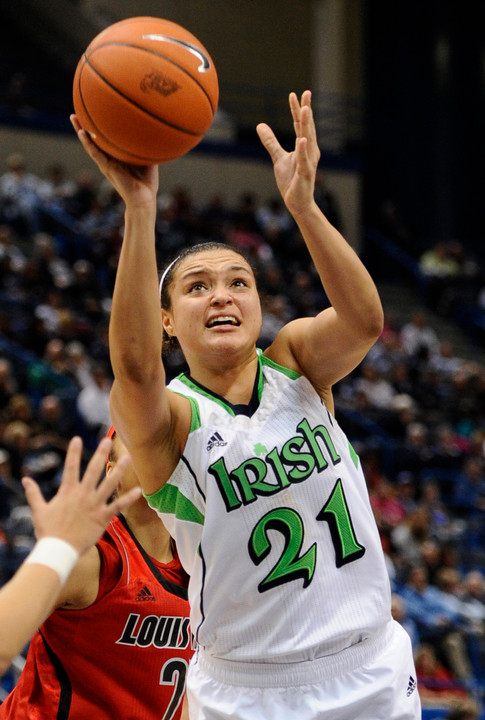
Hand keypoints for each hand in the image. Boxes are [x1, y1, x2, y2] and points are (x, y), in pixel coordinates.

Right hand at [22, 436, 140, 555]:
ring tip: (128, 458)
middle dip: (100, 453)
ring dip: (119, 470)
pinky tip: (138, 491)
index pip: (70, 467)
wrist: (58, 550)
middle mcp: (83, 495)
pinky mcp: (102, 517)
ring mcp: (94, 505)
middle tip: (108, 440)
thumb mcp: (38, 510)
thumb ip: (33, 493)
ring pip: (109, 484)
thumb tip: (25, 479)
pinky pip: (118, 506)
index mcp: (67, 492)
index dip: (73, 452)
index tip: (77, 439)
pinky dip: (128, 498)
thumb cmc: (48, 531)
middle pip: (93, 470)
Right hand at [70, 114, 158, 208]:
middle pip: (94, 139)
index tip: (95, 112)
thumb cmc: (147, 183)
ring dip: (80, 130)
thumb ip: (148, 147)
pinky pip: (95, 153)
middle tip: (77, 111)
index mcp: (117, 157)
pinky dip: (88, 143)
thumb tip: (155, 132)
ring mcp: (106, 163)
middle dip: (85, 126)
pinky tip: (81, 132)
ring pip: (90, 144)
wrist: (144, 199)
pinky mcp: (107, 168)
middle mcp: (109, 159)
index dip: (100, 128)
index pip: (106, 140)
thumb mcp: (149, 161)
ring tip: (73, 117)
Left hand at [256, 90, 320, 217]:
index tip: (294, 94)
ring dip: (306, 124)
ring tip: (305, 109)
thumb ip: (271, 142)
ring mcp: (308, 162)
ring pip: (307, 140)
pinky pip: (304, 160)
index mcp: (304, 146)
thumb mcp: (278, 158)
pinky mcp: (305, 173)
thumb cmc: (291, 180)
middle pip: (306, 127)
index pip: (300, 124)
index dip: (297, 110)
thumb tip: (260, 125)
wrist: (297, 203)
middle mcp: (309, 151)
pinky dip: (303, 150)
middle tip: (306, 93)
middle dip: (306, 111)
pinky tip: (302, 139)